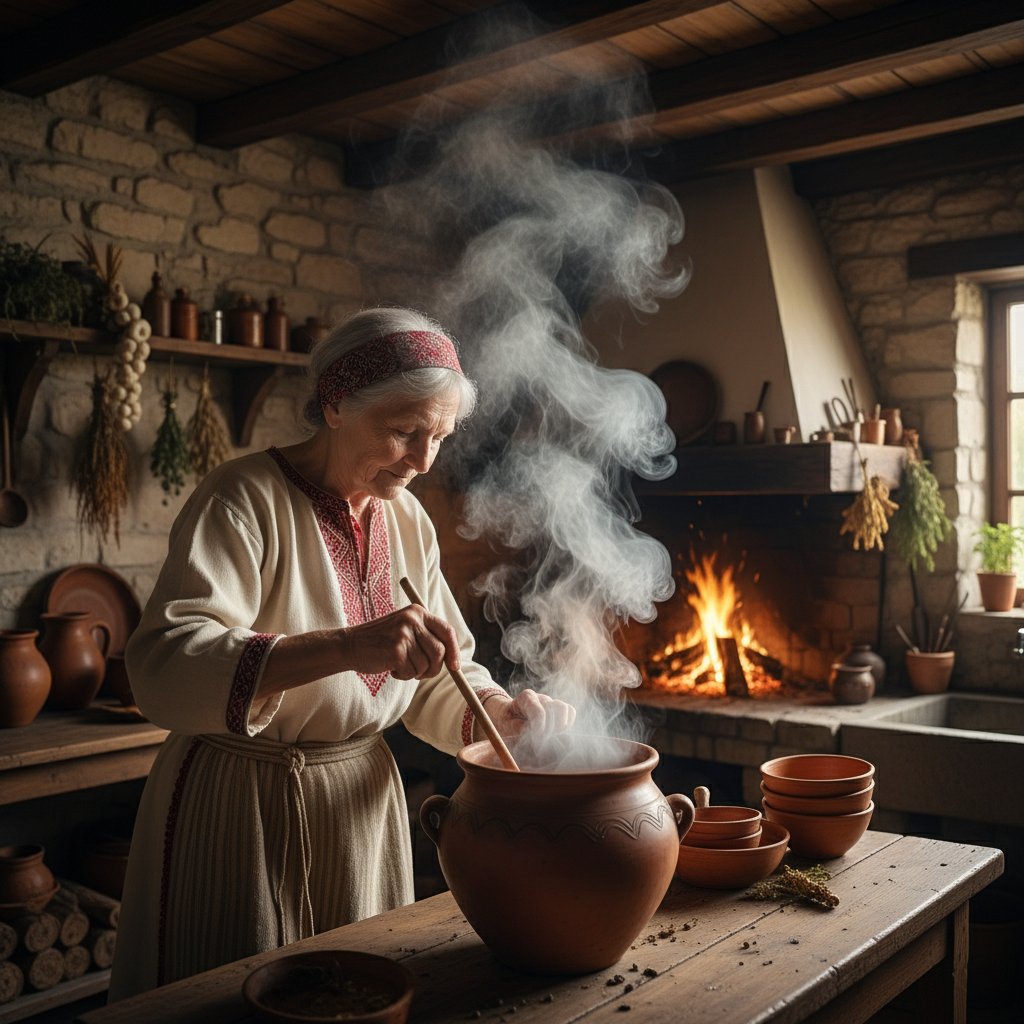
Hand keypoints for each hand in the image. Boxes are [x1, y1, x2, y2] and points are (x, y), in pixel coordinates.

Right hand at [338, 605, 459, 680]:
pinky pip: (412, 672)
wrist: (350, 645)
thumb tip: (452, 659)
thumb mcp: (405, 630)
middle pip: (440, 651)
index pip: (447, 631)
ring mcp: (404, 634)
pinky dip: (404, 676)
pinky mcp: (396, 650)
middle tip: (421, 674)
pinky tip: (391, 668)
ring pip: (426, 665)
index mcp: (418, 612)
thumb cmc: (380, 642)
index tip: (455, 666)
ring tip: (400, 667)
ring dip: (415, 673)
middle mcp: (413, 619)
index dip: (454, 651)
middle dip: (434, 668)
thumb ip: (426, 638)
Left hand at [485, 689, 575, 738]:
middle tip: (539, 740)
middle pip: (554, 710)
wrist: (508, 715)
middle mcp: (540, 697)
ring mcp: (550, 701)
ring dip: (559, 726)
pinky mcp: (558, 708)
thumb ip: (520, 728)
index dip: (539, 730)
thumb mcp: (507, 725)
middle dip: (549, 729)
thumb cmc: (507, 721)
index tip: (535, 741)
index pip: (539, 713)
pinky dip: (567, 723)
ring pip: (564, 709)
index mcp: (525, 697)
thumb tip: (536, 734)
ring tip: (549, 735)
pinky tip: (557, 732)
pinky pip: (571, 711)